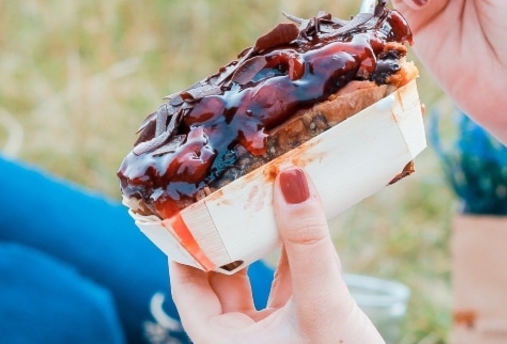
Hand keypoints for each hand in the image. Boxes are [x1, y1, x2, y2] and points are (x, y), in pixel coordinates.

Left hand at [170, 169, 383, 343]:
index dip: (184, 242)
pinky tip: (307, 220)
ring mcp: (275, 336)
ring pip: (260, 279)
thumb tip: (292, 179)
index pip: (186, 284)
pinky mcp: (307, 331)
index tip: (187, 199)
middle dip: (228, 232)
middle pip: (221, 276)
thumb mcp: (322, 306)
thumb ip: (308, 246)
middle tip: (229, 186)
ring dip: (266, 239)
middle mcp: (242, 340)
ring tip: (266, 194)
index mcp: (223, 343)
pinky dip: (297, 254)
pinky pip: (293, 285)